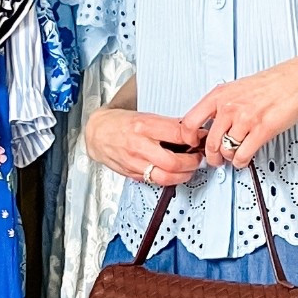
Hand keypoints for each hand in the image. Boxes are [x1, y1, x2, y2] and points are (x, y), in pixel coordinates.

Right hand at [84, 107, 203, 187]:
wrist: (97, 134)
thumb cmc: (121, 123)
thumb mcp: (145, 115)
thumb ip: (167, 125)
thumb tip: (191, 130)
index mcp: (144, 126)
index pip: (177, 134)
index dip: (194, 137)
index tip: (200, 138)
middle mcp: (139, 145)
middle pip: (173, 162)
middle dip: (192, 163)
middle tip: (198, 158)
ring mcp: (135, 163)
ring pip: (165, 178)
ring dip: (183, 176)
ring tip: (189, 169)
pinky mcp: (132, 174)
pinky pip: (155, 182)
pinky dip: (168, 179)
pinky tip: (173, 173)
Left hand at [180, 57, 297, 168]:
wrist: (296, 81)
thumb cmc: (269, 84)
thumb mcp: (236, 88)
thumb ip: (221, 105)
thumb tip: (208, 124)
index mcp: (219, 95)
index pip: (190, 122)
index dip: (188, 138)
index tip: (194, 144)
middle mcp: (229, 107)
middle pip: (209, 143)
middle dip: (212, 157)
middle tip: (215, 160)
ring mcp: (245, 119)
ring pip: (226, 151)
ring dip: (229, 158)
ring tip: (234, 156)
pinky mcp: (262, 130)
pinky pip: (243, 155)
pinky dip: (241, 161)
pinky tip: (243, 158)